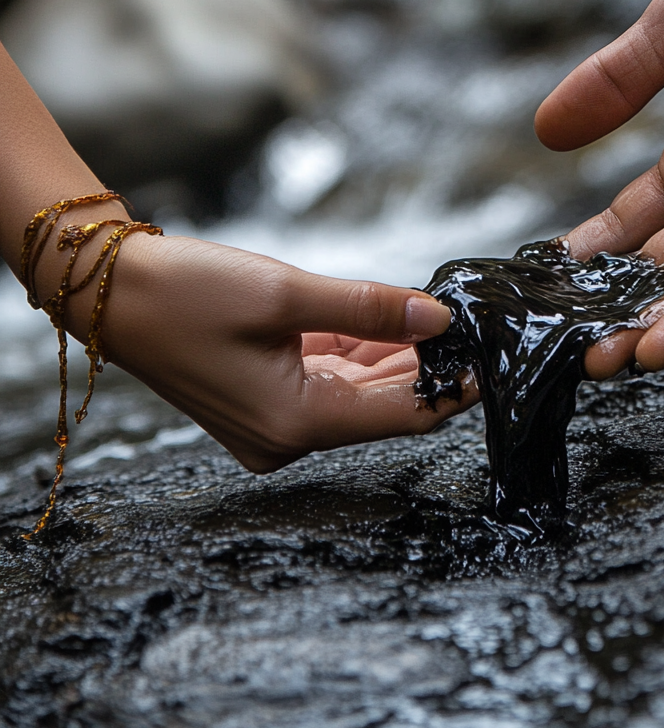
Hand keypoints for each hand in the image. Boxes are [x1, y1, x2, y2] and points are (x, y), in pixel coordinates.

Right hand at [66, 231, 468, 472]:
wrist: (110, 291)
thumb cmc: (187, 293)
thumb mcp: (288, 295)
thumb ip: (370, 308)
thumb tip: (438, 315)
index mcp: (296, 424)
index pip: (401, 416)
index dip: (450, 389)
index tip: (490, 360)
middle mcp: (288, 436)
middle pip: (382, 404)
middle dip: (427, 366)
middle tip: (470, 328)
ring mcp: (275, 421)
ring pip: (359, 389)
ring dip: (395, 355)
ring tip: (436, 316)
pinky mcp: (265, 398)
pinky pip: (329, 378)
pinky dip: (359, 350)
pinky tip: (390, 320)